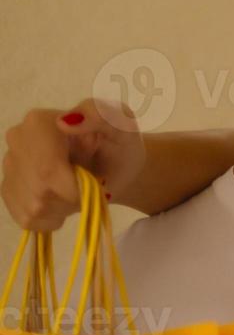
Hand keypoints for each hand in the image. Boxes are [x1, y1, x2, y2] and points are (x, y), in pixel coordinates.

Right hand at [2, 99, 142, 230]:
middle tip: (90, 185)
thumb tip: (64, 123)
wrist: (116, 166)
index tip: (97, 185)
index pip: (46, 170)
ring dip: (65, 208)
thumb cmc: (119, 145)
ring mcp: (10, 165)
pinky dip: (53, 219)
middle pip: (39, 190)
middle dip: (73, 198)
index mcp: (38, 121)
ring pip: (33, 207)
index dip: (74, 188)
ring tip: (78, 190)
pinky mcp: (10, 190)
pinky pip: (27, 218)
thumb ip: (100, 115)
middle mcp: (17, 140)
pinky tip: (64, 202)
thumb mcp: (122, 123)